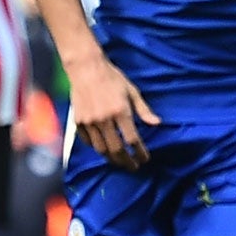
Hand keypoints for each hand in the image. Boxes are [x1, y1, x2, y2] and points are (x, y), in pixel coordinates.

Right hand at [66, 52, 160, 168]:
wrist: (86, 68)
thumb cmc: (112, 77)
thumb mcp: (132, 91)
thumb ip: (144, 110)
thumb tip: (157, 123)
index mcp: (120, 111)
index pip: (133, 140)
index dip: (140, 152)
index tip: (145, 159)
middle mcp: (104, 119)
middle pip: (116, 149)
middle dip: (126, 161)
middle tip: (133, 167)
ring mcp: (89, 121)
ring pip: (101, 149)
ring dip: (112, 158)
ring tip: (120, 162)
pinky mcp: (78, 121)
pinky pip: (88, 141)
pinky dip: (97, 148)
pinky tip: (104, 149)